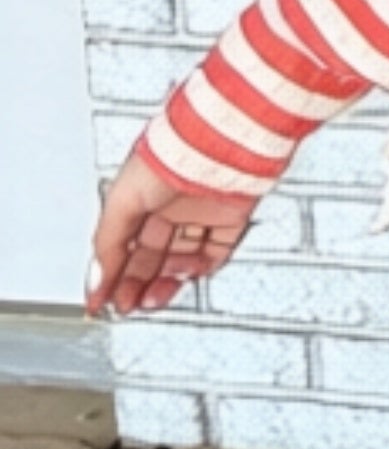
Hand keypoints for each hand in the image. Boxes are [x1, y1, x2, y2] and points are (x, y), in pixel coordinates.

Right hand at [87, 150, 257, 314]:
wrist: (219, 142)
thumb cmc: (169, 155)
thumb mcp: (121, 200)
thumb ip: (107, 242)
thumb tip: (97, 277)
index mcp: (140, 197)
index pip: (121, 244)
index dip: (110, 274)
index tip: (101, 300)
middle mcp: (170, 205)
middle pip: (150, 256)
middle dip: (135, 284)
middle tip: (127, 306)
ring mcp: (201, 212)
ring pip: (181, 258)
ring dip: (165, 282)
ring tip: (153, 298)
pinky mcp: (230, 217)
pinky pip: (215, 251)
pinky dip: (200, 267)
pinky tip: (186, 275)